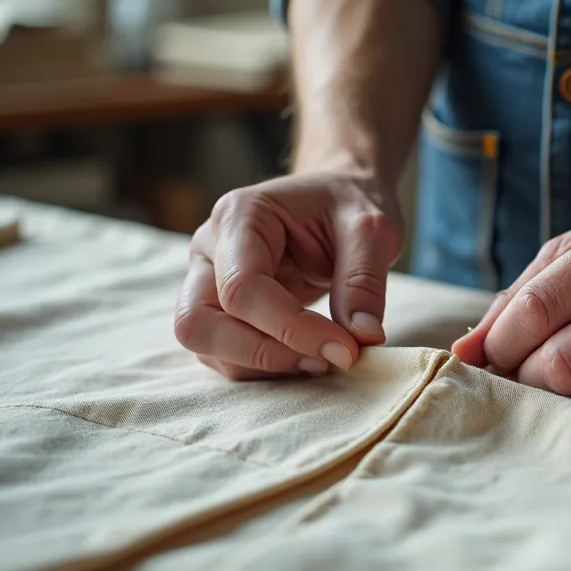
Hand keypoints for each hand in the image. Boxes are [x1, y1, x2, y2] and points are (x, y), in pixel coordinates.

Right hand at [175, 170, 402, 378]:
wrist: (338, 202)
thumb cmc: (348, 207)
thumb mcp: (373, 230)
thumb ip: (365, 281)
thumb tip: (362, 338)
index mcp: (241, 215)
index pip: (242, 287)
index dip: (291, 329)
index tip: (346, 349)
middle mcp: (210, 248)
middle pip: (197, 322)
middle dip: (262, 354)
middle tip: (325, 360)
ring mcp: (207, 281)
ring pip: (204, 346)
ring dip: (263, 366)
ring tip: (323, 359)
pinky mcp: (220, 311)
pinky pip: (223, 354)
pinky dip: (264, 368)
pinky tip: (308, 357)